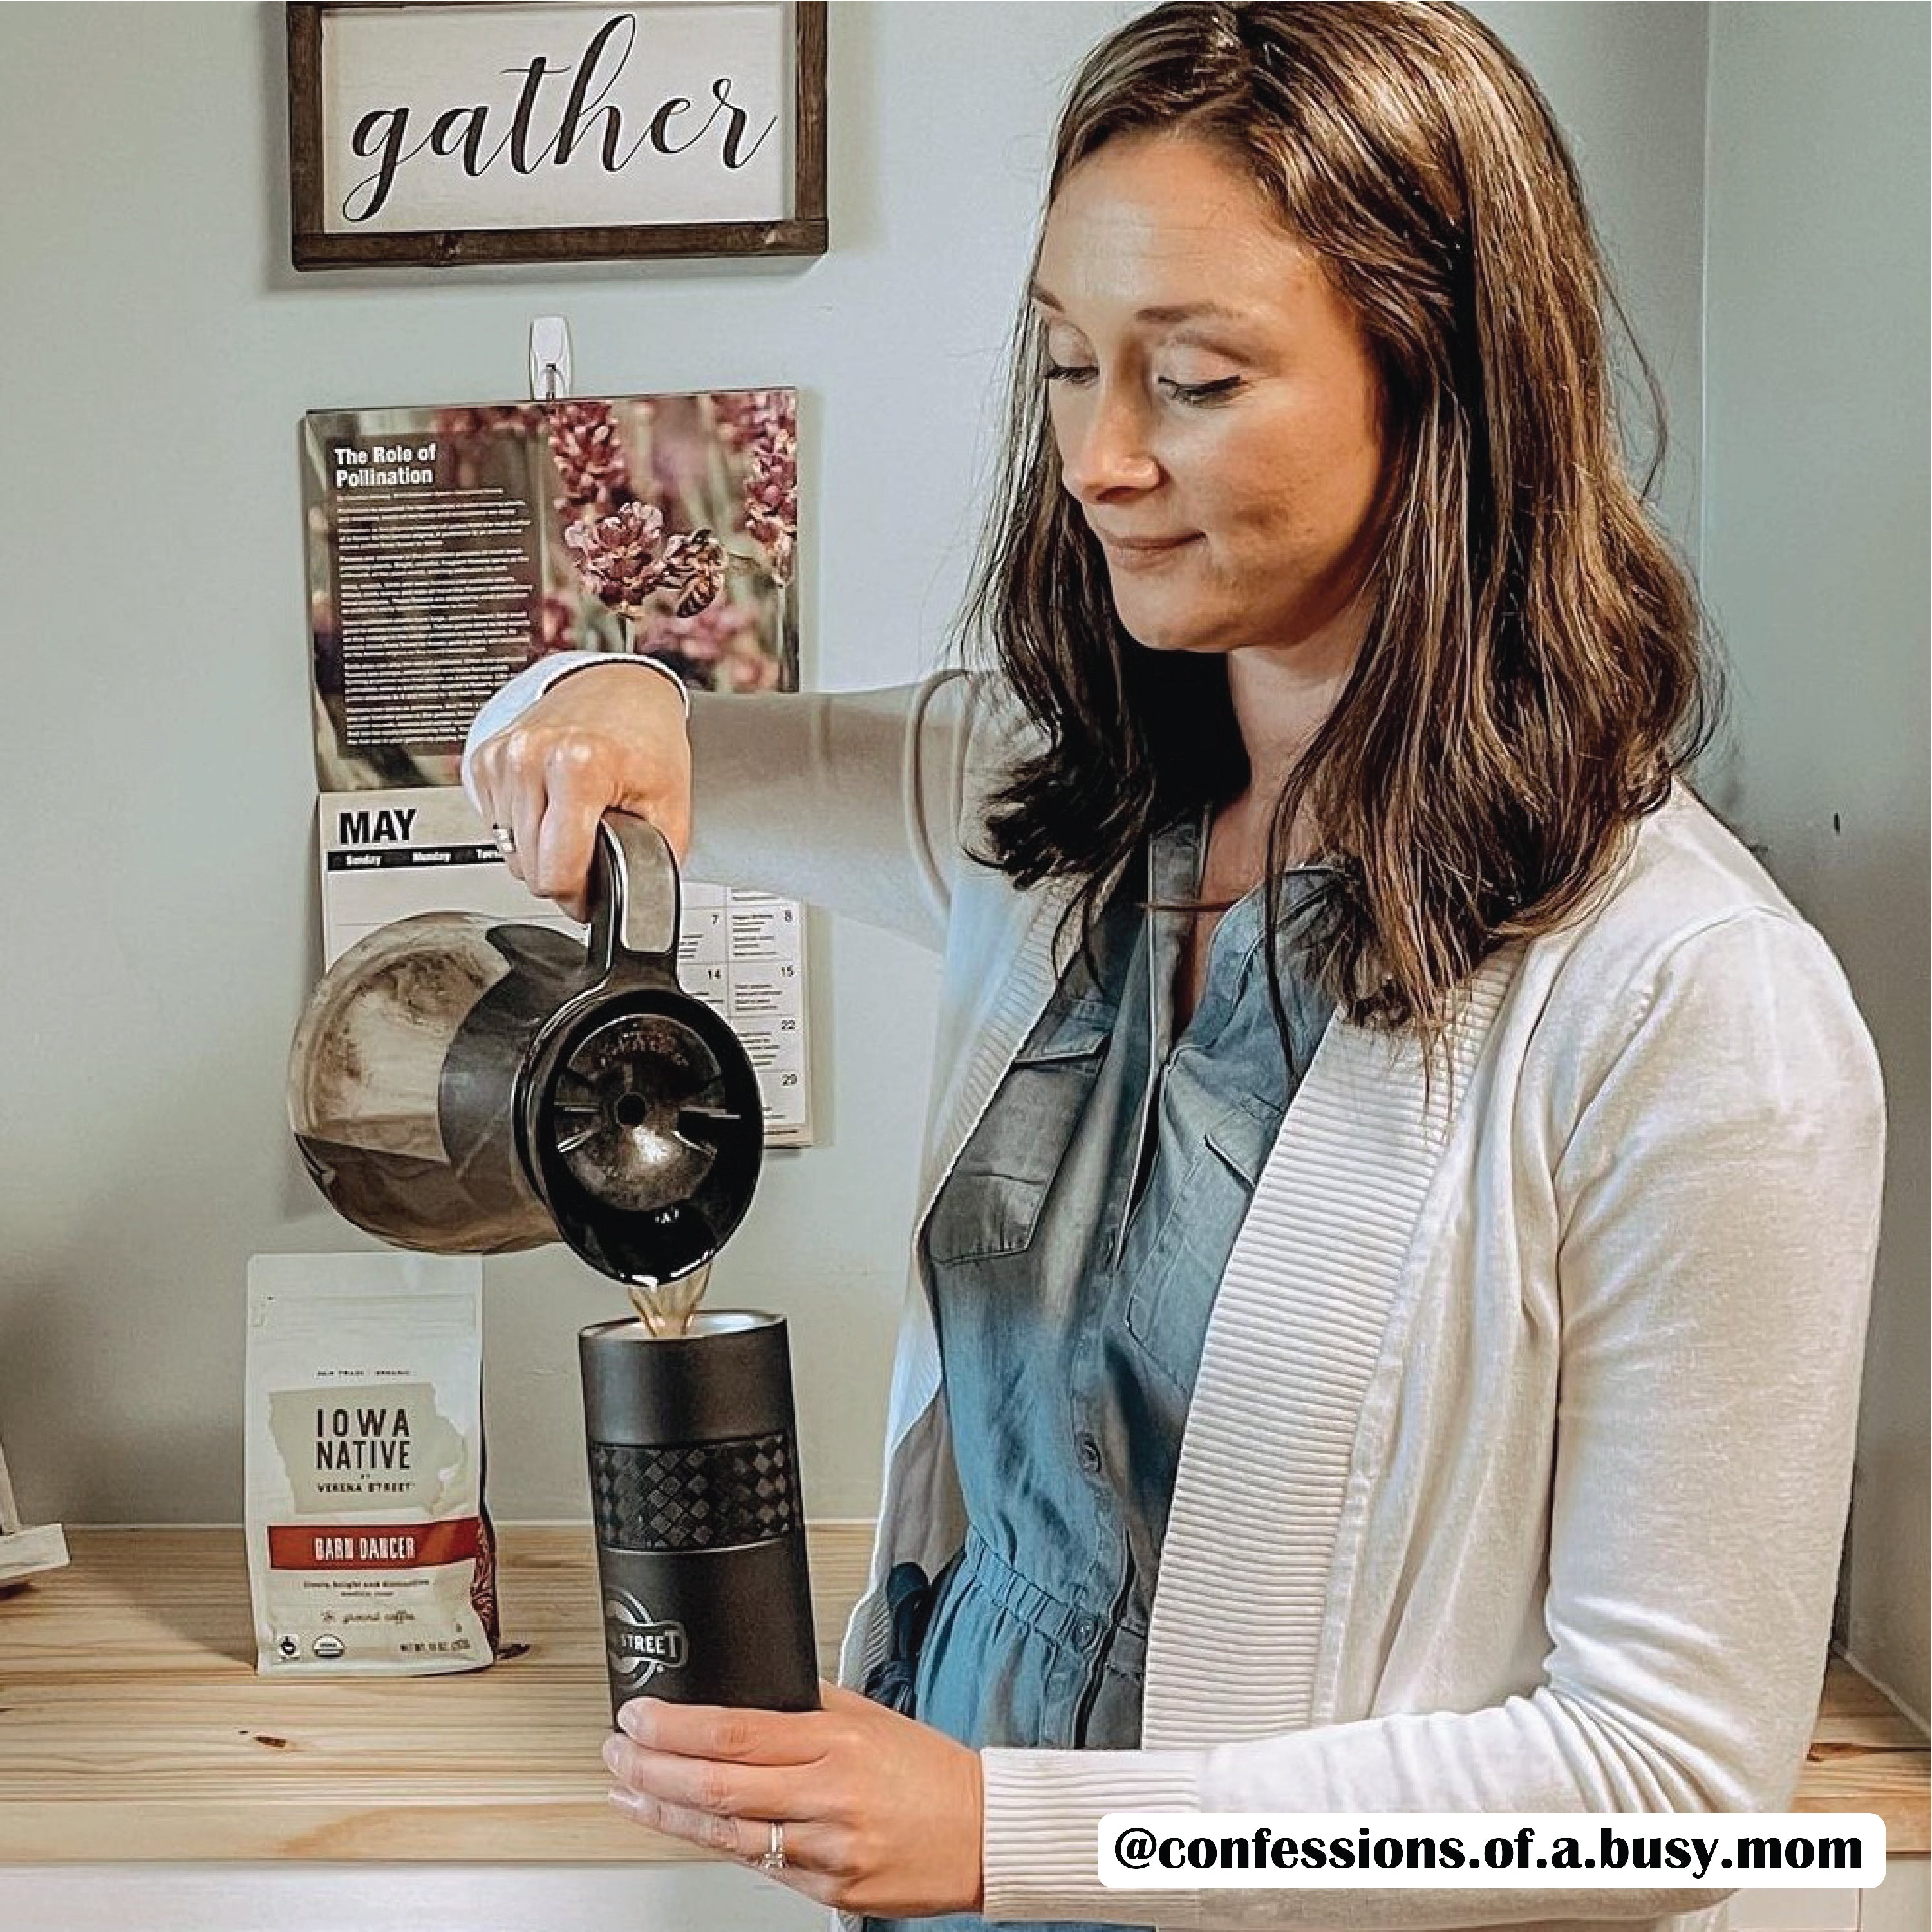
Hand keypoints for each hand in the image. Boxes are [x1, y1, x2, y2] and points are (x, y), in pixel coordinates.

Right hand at [468, 664, 691, 920]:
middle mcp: (531, 757)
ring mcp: (503, 756)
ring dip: (541, 851)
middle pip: (529, 869)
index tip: (595, 889)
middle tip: (594, 847)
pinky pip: (496, 826)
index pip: (555, 874)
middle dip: (562, 873)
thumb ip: (652, 864)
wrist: (620, 689)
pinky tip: (552, 803)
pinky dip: (523, 827)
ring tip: (575, 820)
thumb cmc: (647, 741)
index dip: (579, 897)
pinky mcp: (485, 759)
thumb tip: (629, 904)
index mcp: (578, 766)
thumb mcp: (671, 807)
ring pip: (509, 852)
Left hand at [601, 1683, 984, 1917]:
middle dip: (652, 1767)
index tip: (640, 1714)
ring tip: (629, 1790)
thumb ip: (809, 1705)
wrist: (984, 1833)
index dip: (675, 1726)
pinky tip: (685, 1827)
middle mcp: (827, 1795)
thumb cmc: (931, 1772)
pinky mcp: (828, 1890)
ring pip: (725, 1834)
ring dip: (665, 1811)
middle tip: (616, 1750)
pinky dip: (713, 1845)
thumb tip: (751, 1689)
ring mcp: (825, 1850)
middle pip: (716, 1786)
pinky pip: (758, 1866)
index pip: (735, 1731)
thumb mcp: (871, 1716)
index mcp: (836, 1742)